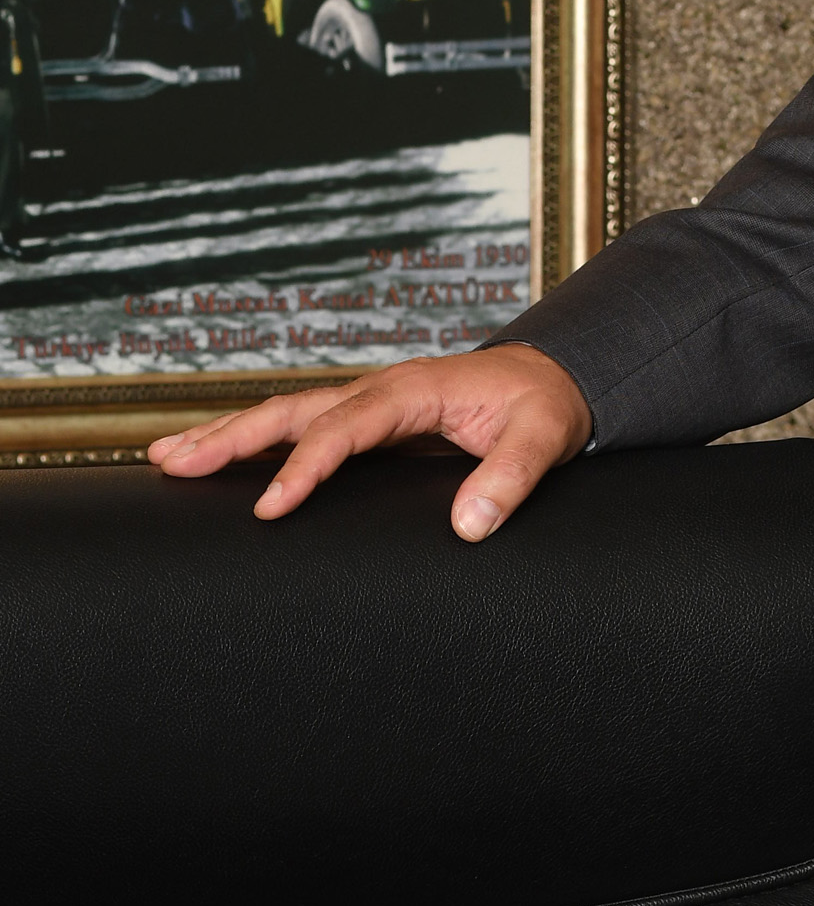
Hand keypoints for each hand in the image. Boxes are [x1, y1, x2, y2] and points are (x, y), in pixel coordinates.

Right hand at [148, 342, 591, 537]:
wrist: (556, 380)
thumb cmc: (547, 406)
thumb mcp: (544, 438)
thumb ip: (512, 478)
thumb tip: (470, 525)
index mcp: (415, 390)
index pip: (345, 427)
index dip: (306, 465)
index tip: (271, 506)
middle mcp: (381, 390)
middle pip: (294, 411)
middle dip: (232, 437)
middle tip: (173, 464)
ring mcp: (370, 404)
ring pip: (287, 415)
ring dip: (227, 435)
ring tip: (166, 457)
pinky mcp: (369, 423)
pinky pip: (302, 428)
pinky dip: (255, 440)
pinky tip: (217, 457)